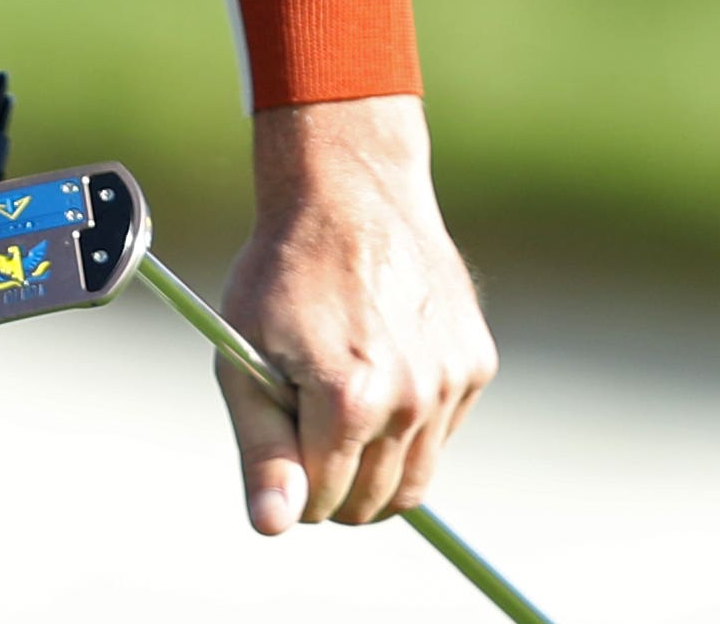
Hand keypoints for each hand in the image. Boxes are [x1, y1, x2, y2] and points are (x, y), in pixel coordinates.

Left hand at [215, 96, 498, 533]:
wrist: (348, 193)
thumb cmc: (280, 274)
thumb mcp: (243, 356)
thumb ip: (261, 448)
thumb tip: (275, 526)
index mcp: (348, 400)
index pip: (324, 501)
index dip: (293, 489)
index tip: (280, 455)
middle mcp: (411, 398)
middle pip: (377, 502)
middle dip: (336, 489)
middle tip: (307, 440)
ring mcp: (450, 381)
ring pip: (416, 476)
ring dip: (376, 463)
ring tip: (339, 406)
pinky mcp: (476, 363)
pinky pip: (442, 430)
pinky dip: (410, 422)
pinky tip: (380, 367)